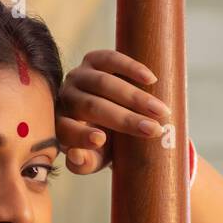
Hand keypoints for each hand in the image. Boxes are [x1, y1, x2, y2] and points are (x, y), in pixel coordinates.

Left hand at [56, 49, 172, 175]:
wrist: (112, 116)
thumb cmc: (102, 144)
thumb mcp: (95, 158)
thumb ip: (85, 163)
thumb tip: (76, 156)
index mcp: (61, 125)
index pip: (67, 130)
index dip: (81, 135)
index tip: (101, 139)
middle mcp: (66, 98)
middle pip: (92, 106)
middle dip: (125, 119)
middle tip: (154, 130)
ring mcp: (79, 76)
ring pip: (104, 83)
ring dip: (136, 98)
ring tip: (161, 111)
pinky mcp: (93, 60)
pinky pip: (110, 59)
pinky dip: (131, 68)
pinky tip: (151, 79)